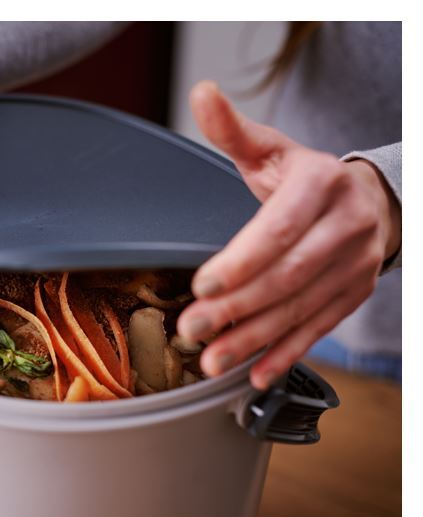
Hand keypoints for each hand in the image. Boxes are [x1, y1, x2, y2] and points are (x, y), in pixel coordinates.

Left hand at [178, 81, 399, 389]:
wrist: (373, 199)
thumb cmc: (307, 178)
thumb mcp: (272, 151)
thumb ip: (231, 130)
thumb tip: (201, 93)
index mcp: (320, 186)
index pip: (279, 230)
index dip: (241, 261)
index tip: (202, 285)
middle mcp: (345, 226)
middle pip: (288, 275)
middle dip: (238, 307)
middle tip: (193, 330)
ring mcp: (354, 264)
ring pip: (302, 308)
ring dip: (255, 338)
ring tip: (212, 359)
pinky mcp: (355, 294)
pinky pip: (320, 327)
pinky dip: (287, 353)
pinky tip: (255, 373)